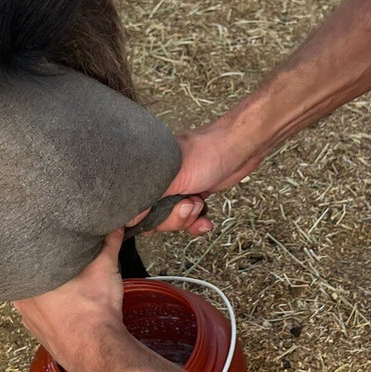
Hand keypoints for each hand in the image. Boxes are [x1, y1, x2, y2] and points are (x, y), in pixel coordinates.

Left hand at [12, 229, 127, 371]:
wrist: (96, 351)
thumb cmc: (94, 311)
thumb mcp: (105, 267)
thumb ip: (109, 242)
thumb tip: (116, 225)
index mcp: (30, 277)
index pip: (27, 253)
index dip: (37, 245)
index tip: (47, 238)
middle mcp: (22, 298)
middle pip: (28, 274)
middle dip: (42, 266)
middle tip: (60, 257)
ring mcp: (26, 318)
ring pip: (32, 295)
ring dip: (44, 288)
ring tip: (63, 281)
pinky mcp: (36, 332)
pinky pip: (37, 314)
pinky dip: (48, 308)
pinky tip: (64, 305)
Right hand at [130, 117, 265, 235]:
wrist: (240, 148)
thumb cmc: (207, 152)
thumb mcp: (174, 178)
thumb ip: (149, 199)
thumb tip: (129, 219)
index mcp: (147, 173)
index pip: (134, 206)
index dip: (144, 218)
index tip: (157, 217)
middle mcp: (159, 182)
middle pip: (153, 218)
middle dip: (172, 219)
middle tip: (186, 204)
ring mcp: (177, 190)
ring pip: (173, 220)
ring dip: (187, 220)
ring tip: (198, 203)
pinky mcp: (194, 195)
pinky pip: (189, 219)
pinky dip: (197, 223)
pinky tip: (204, 221)